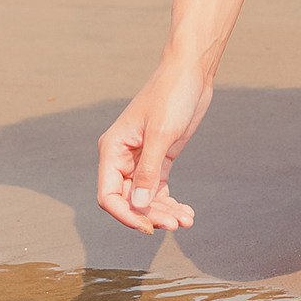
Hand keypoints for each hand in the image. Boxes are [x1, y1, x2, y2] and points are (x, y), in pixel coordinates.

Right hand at [97, 53, 211, 233]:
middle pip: (130, 200)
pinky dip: (171, 202)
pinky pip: (159, 188)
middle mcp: (122, 157)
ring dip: (164, 212)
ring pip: (146, 198)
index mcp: (112, 150)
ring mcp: (141, 159)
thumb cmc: (171, 95)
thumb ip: (148, 171)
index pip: (109, 195)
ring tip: (186, 220)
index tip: (148, 227)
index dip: (125, 215)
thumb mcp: (160, 133)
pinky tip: (187, 213)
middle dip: (151, 215)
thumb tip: (137, 206)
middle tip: (175, 224)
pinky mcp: (159, 158)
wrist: (191, 73)